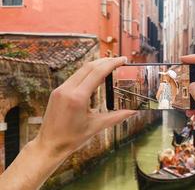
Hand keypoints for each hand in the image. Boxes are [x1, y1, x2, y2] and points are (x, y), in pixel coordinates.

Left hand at [0, 57, 136, 189]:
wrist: (49, 145)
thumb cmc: (72, 138)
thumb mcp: (97, 126)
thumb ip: (117, 117)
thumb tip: (133, 111)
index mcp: (78, 97)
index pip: (98, 73)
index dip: (112, 64)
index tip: (123, 60)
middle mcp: (67, 89)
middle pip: (89, 67)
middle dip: (105, 61)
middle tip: (119, 61)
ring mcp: (60, 89)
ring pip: (81, 70)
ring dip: (96, 66)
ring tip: (109, 66)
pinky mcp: (57, 91)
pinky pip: (74, 77)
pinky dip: (87, 73)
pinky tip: (95, 76)